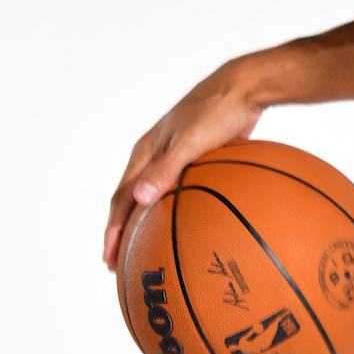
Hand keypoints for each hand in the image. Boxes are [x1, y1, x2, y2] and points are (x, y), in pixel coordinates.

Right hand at [102, 60, 267, 270]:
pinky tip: (185, 228)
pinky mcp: (194, 161)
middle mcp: (153, 157)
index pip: (122, 199)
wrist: (243, 89)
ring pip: (152, 199)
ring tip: (143, 250)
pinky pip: (176, 194)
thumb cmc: (216, 111)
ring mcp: (173, 159)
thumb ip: (166, 170)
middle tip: (118, 264)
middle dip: (122, 234)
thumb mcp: (191, 141)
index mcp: (145, 153)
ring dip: (144, 226)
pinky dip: (172, 213)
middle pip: (130, 202)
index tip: (109, 257)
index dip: (114, 230)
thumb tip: (140, 200)